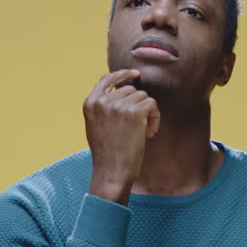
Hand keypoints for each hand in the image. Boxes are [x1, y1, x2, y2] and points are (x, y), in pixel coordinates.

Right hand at [82, 69, 159, 202]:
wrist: (112, 172)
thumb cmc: (107, 154)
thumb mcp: (96, 126)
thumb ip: (103, 107)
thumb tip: (122, 90)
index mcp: (90, 103)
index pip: (107, 79)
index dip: (123, 74)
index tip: (135, 75)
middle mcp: (102, 101)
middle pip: (130, 89)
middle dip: (138, 105)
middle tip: (138, 127)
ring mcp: (117, 105)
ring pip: (143, 97)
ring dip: (148, 113)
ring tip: (142, 132)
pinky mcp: (134, 112)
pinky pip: (152, 104)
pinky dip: (155, 118)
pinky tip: (149, 133)